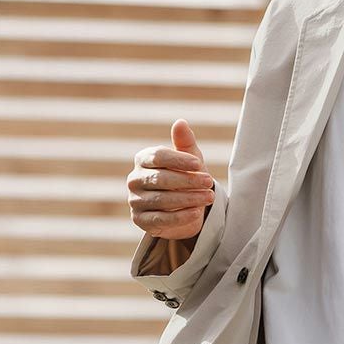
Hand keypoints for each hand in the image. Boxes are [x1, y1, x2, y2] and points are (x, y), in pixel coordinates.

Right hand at [127, 118, 215, 271]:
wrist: (184, 209)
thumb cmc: (185, 178)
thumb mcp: (189, 160)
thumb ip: (185, 142)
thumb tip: (181, 122)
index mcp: (143, 159)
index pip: (157, 157)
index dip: (178, 160)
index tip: (198, 164)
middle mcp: (134, 180)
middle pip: (160, 179)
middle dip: (187, 180)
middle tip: (208, 182)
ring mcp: (135, 201)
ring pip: (162, 200)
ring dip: (188, 198)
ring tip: (208, 197)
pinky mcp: (141, 221)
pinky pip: (161, 219)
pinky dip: (180, 216)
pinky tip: (196, 213)